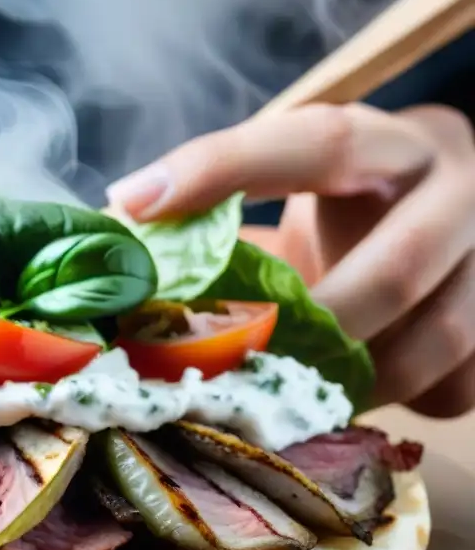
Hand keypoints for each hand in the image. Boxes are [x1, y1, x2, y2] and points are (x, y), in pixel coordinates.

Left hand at [106, 103, 474, 417]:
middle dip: (314, 328)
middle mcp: (456, 194)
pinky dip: (398, 406)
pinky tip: (354, 402)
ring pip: (438, 340)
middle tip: (237, 359)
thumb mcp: (299, 186)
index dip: (222, 170)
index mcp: (390, 145)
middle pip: (399, 267)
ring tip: (289, 396)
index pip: (315, 143)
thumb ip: (223, 206)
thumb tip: (109, 234)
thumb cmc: (353, 207)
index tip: (135, 203)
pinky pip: (456, 387)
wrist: (452, 212)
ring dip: (354, 381)